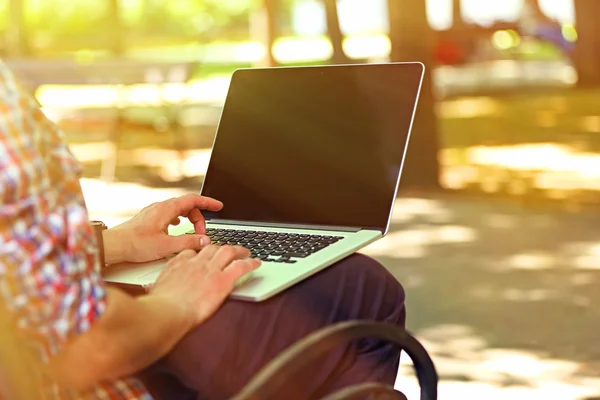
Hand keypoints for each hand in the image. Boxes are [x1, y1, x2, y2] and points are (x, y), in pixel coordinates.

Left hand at [103, 194, 223, 263]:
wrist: (114, 245)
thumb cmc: (135, 244)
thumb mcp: (166, 246)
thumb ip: (188, 242)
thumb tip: (204, 241)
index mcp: (167, 209)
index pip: (193, 200)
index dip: (208, 202)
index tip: (219, 206)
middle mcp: (160, 207)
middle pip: (187, 205)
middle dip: (199, 218)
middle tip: (202, 234)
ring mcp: (154, 212)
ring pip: (178, 210)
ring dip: (189, 219)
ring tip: (192, 233)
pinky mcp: (149, 218)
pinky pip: (170, 214)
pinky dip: (179, 220)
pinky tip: (177, 229)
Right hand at [150, 245, 260, 324]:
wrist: (167, 314)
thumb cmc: (158, 308)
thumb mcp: (153, 293)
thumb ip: (155, 288)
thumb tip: (149, 289)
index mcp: (177, 265)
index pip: (191, 253)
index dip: (199, 253)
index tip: (203, 255)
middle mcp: (195, 263)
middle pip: (211, 248)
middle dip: (221, 248)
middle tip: (228, 250)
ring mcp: (210, 270)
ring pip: (228, 251)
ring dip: (238, 250)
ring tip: (246, 252)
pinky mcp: (223, 280)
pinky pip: (241, 267)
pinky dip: (251, 263)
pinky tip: (257, 263)